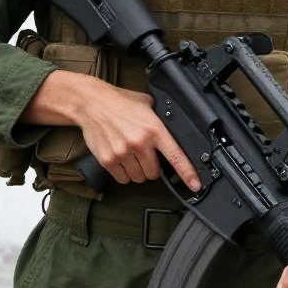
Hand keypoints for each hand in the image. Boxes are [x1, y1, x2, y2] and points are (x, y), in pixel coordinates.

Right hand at [21, 71, 200, 191]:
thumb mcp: (147, 104)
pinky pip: (122, 179)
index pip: (176, 156)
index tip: (195, 185)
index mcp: (154, 129)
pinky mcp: (108, 160)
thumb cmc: (119, 102)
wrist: (92, 103)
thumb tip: (173, 129)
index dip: (188, 173)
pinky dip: (123, 173)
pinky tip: (121, 159)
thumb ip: (160, 119)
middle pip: (154, 173)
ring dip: (137, 171)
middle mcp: (139, 143)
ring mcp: (123, 153)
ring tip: (130, 155)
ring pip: (138, 178)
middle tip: (145, 155)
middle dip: (152, 168)